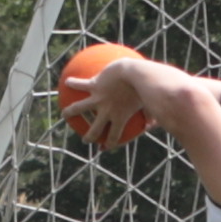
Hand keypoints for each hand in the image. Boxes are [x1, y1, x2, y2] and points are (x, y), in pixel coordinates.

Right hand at [54, 39, 186, 149]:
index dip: (109, 143)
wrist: (135, 74)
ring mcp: (98, 99)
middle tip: (86, 139)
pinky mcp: (94, 86)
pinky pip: (80, 85)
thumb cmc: (147, 87)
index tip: (105, 147)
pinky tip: (66, 82)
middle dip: (89, 137)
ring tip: (64, 115)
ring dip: (71, 113)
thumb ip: (152, 115)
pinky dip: (73, 84)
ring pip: (80, 109)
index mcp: (120, 118)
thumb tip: (155, 122)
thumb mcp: (151, 103)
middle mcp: (106, 112)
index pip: (113, 136)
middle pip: (94, 129)